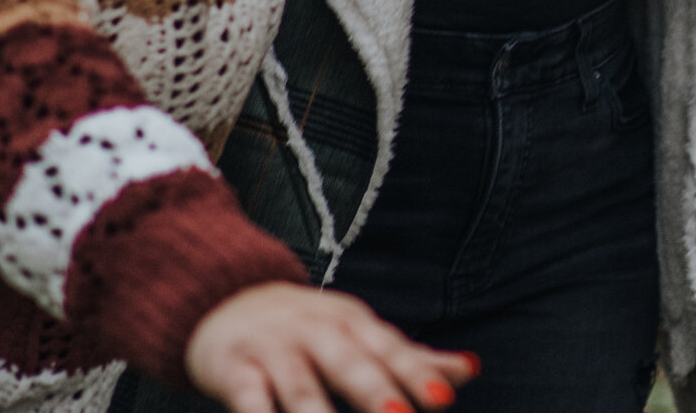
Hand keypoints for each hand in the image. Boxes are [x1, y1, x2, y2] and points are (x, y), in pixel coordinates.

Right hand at [185, 282, 476, 412]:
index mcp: (353, 324)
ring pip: (299, 386)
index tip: (444, 399)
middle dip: (375, 390)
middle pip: (349, 362)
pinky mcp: (235, 370)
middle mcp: (317, 332)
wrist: (226, 296)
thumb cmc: (310, 328)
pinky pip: (247, 398)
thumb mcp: (360, 335)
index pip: (389, 350)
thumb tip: (469, 370)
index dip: (417, 373)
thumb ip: (410, 358)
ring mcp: (275, 350)